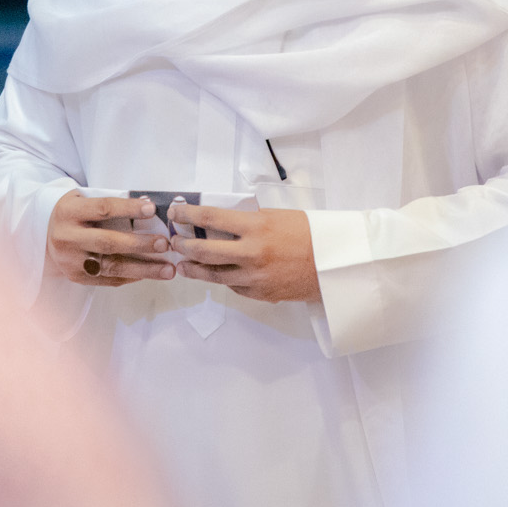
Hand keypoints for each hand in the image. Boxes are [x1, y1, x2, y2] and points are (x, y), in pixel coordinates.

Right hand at [46, 191, 176, 286]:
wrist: (41, 234)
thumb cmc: (72, 213)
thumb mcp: (82, 200)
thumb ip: (108, 204)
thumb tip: (148, 210)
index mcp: (69, 212)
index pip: (103, 208)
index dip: (128, 208)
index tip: (151, 209)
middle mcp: (67, 237)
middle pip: (108, 242)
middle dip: (140, 244)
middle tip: (165, 244)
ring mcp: (70, 261)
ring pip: (111, 266)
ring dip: (143, 269)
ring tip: (167, 270)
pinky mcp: (75, 277)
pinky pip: (108, 279)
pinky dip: (131, 277)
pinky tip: (149, 274)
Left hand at [165, 203, 318, 303]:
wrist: (333, 265)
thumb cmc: (309, 234)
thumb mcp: (277, 216)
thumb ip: (249, 220)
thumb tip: (221, 222)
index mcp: (256, 226)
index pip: (211, 217)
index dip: (187, 215)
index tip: (175, 213)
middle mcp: (252, 252)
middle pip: (204, 250)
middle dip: (183, 245)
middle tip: (174, 242)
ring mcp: (254, 276)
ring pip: (213, 274)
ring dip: (194, 268)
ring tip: (183, 264)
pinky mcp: (260, 293)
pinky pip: (233, 286)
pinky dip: (223, 279)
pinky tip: (217, 274)